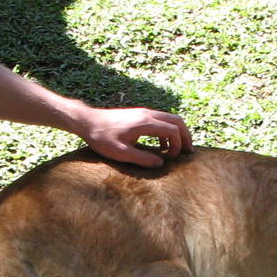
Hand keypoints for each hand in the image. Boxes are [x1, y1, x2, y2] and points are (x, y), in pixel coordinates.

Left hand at [76, 106, 192, 168]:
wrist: (88, 121)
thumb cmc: (102, 137)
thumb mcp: (121, 153)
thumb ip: (142, 158)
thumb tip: (160, 164)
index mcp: (145, 123)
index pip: (173, 130)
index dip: (178, 145)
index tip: (174, 158)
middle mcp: (147, 114)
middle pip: (176, 120)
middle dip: (185, 136)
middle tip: (188, 151)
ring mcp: (144, 112)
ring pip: (170, 119)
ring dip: (176, 133)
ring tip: (177, 150)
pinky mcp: (139, 114)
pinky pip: (160, 120)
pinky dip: (167, 131)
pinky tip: (160, 146)